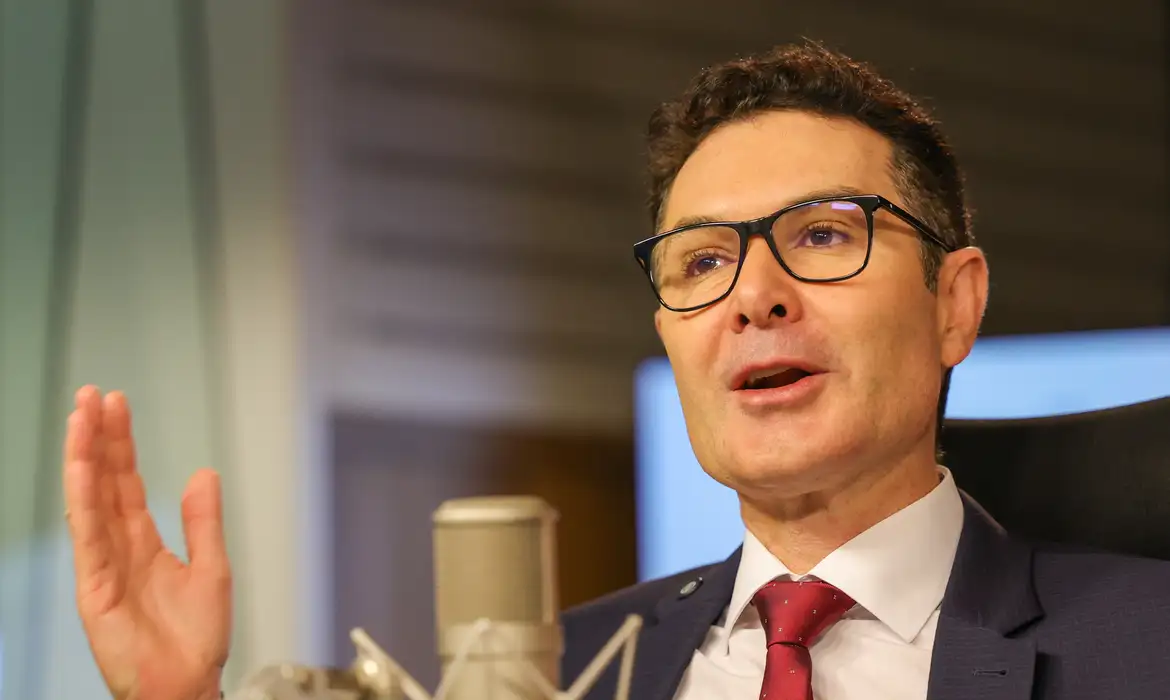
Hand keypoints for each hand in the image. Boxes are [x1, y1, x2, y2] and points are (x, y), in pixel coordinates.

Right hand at [63, 386, 231, 699]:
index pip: (126, 483)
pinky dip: (83, 499)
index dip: (120, 444)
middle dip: (97, 438)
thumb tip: (203, 473)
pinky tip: (80, 467)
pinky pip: (87, 536)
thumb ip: (202, 521)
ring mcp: (103, 565)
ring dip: (84, 457)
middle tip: (91, 395)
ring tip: (80, 415)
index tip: (115, 404)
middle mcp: (120, 548)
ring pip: (89, 500)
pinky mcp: (94, 587)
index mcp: (146, 542)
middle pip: (103, 482)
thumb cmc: (198, 641)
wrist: (188, 686)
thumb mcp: (212, 568)